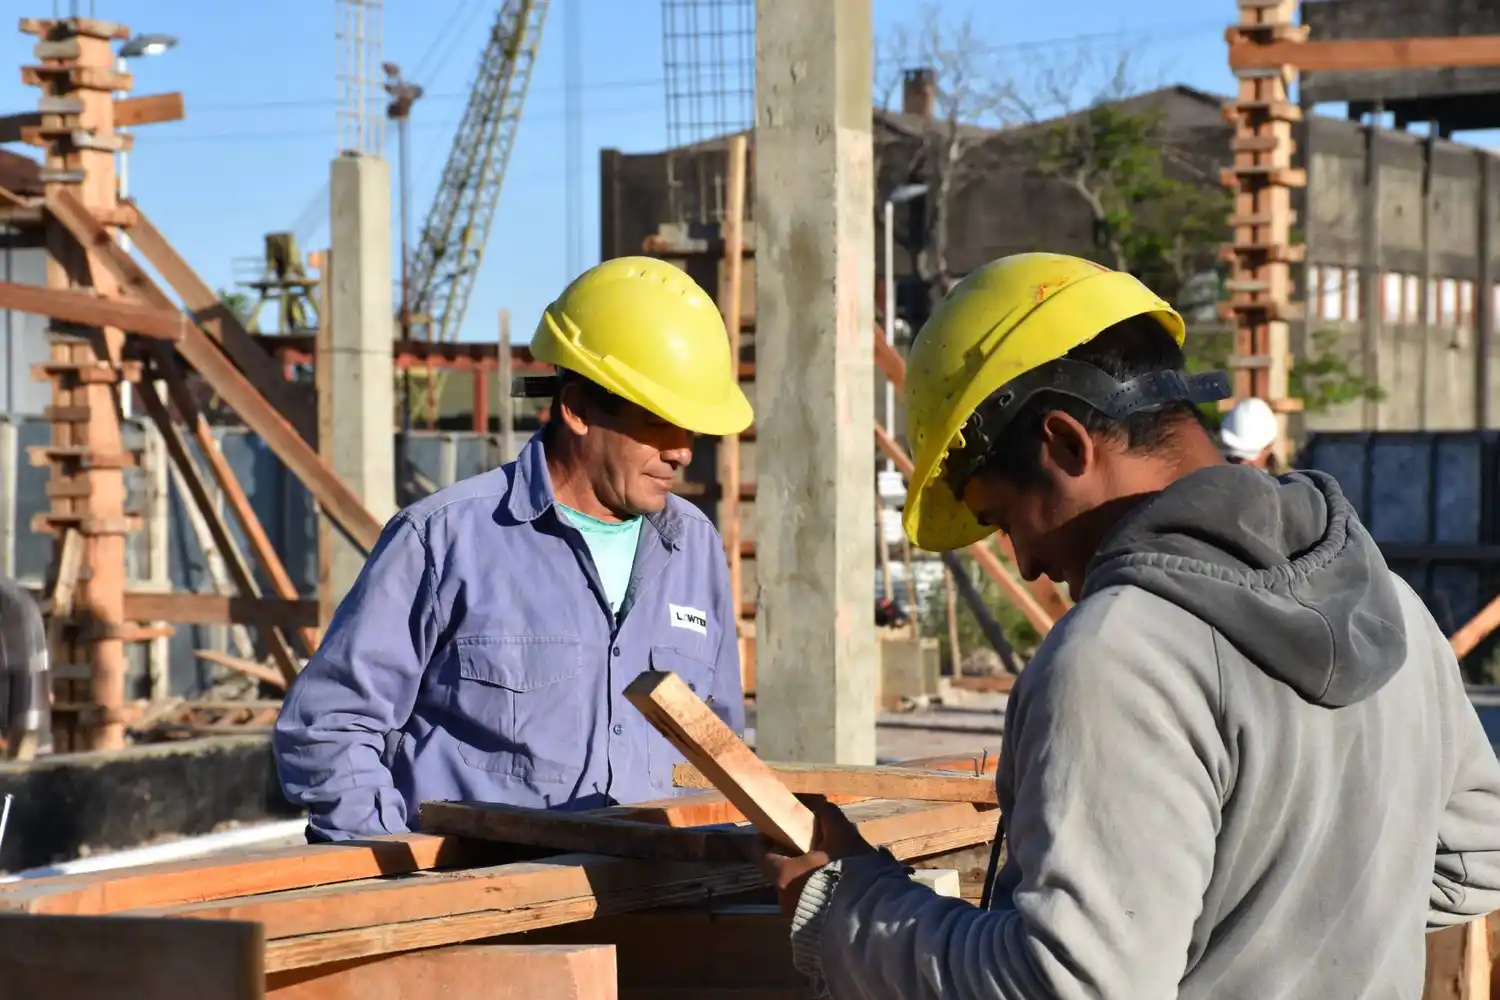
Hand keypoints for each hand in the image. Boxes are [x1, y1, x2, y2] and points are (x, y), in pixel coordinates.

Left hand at [751, 794, 877, 917]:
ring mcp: (796, 916)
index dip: (768, 835)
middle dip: (795, 854)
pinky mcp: (813, 929)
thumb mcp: (842, 835)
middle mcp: (783, 897)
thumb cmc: (848, 871)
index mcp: (783, 874)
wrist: (868, 918)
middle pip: (781, 869)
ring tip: (832, 863)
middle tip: (813, 842)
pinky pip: (810, 903)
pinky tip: (839, 884)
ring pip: (796, 886)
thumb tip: (818, 803)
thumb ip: (828, 816)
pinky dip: (818, 891)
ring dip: (809, 874)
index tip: (779, 826)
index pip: (760, 851)